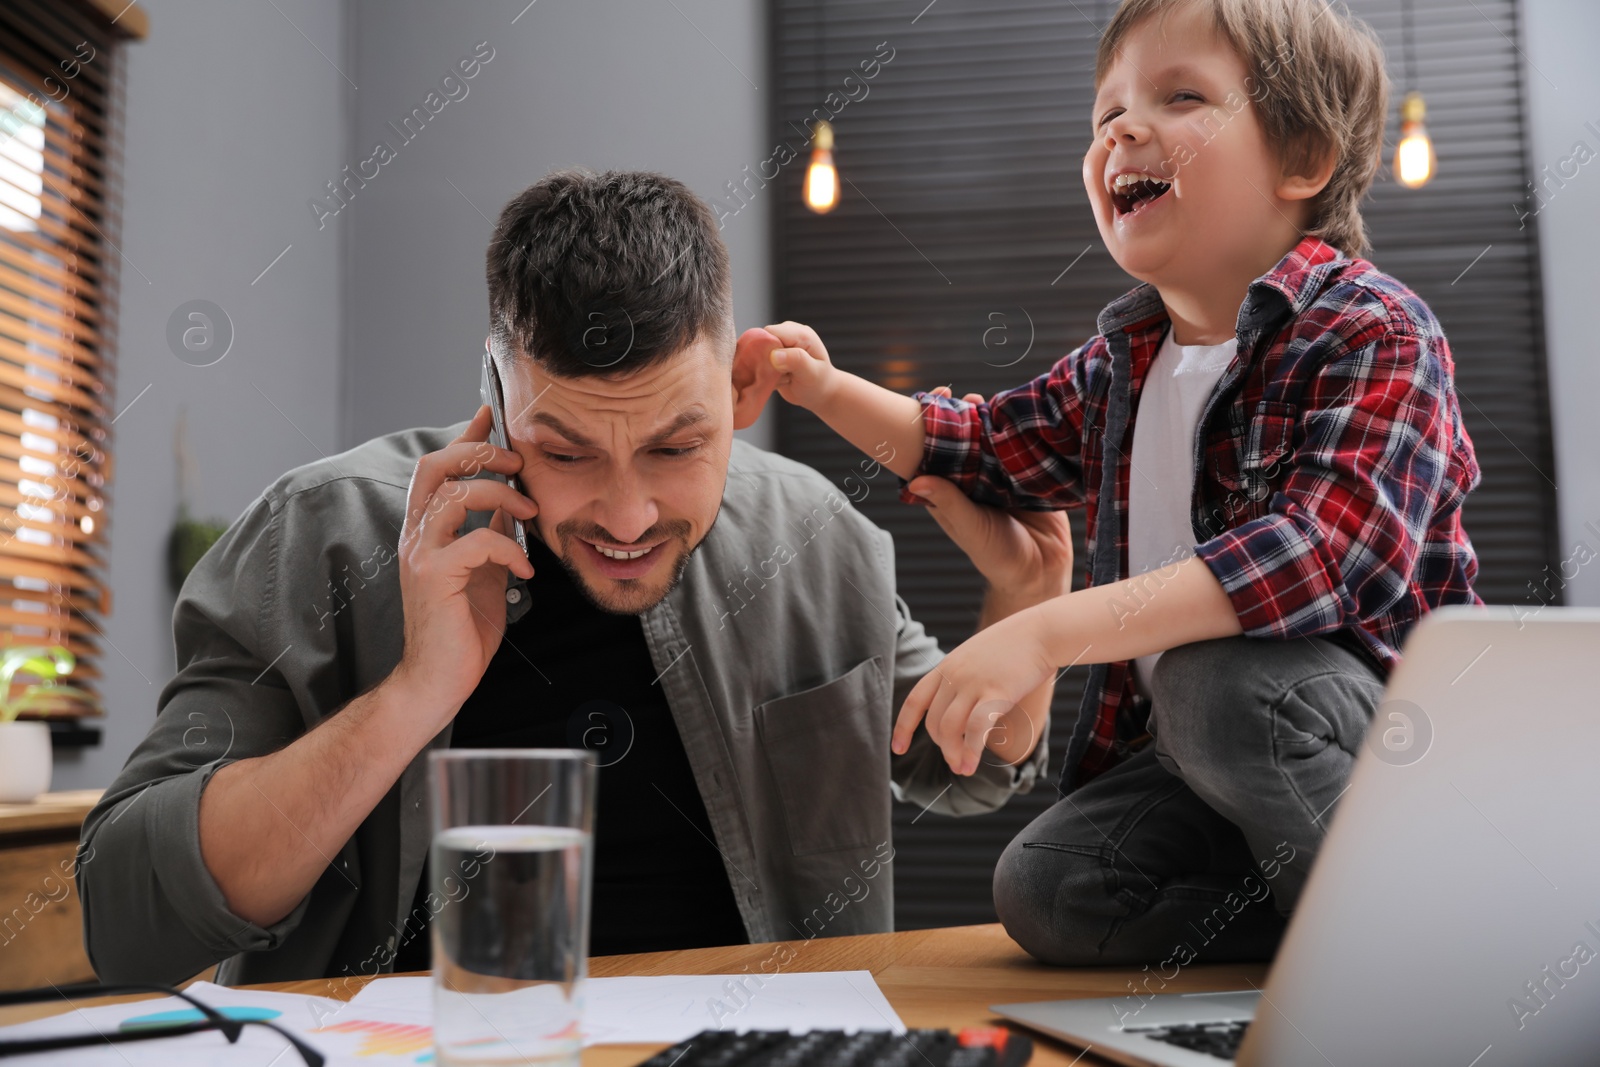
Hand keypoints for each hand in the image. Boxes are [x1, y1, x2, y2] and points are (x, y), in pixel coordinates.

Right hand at [391, 406, 537, 722]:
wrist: (437, 681)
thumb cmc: (460, 630)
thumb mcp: (485, 572)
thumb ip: (492, 535)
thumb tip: (512, 507)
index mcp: (427, 530)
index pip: (438, 467)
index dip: (465, 437)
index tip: (490, 413)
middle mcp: (417, 536)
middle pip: (437, 465)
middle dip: (481, 453)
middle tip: (517, 462)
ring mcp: (421, 555)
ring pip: (456, 495)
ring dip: (501, 495)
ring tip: (529, 513)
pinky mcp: (433, 578)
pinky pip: (476, 542)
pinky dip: (509, 547)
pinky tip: (525, 569)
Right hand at [733, 320, 838, 411]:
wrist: (820, 393)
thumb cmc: (819, 383)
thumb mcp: (811, 373)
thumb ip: (796, 360)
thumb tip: (774, 355)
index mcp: (799, 333)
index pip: (770, 332)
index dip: (767, 349)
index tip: (777, 368)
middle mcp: (787, 334)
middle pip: (761, 341)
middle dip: (765, 361)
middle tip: (783, 376)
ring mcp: (778, 344)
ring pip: (756, 353)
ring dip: (765, 369)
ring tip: (783, 378)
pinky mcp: (772, 354)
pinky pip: (757, 362)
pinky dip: (764, 373)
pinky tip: (778, 380)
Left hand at [893, 611, 1057, 774]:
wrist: (1041, 631)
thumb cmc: (1014, 647)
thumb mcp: (976, 658)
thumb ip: (962, 681)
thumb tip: (960, 716)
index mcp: (946, 666)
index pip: (914, 701)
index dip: (903, 727)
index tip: (897, 748)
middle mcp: (954, 675)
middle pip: (934, 722)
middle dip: (942, 747)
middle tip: (955, 762)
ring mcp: (973, 683)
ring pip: (950, 729)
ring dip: (953, 754)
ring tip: (963, 769)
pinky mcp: (996, 693)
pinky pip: (976, 729)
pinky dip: (971, 751)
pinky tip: (972, 765)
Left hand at [907, 391, 1073, 604]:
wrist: (1044, 572)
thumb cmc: (999, 557)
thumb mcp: (971, 529)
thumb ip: (949, 503)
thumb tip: (916, 478)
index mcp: (953, 492)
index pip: (936, 455)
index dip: (929, 432)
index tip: (927, 405)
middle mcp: (975, 481)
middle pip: (965, 441)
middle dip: (961, 417)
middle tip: (959, 395)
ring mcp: (1003, 477)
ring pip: (993, 441)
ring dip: (991, 419)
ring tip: (987, 399)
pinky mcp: (1030, 477)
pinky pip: (1025, 449)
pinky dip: (1022, 432)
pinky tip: (1021, 413)